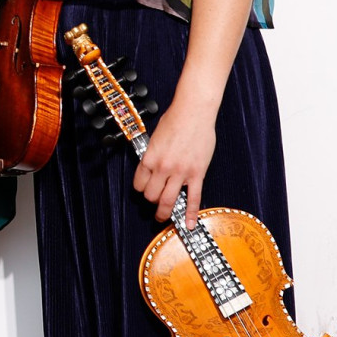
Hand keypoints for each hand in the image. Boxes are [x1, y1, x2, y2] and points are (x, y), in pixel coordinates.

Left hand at [134, 99, 217, 220]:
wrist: (194, 112)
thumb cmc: (174, 120)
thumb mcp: (155, 138)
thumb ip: (153, 154)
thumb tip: (152, 166)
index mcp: (149, 158)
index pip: (139, 183)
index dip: (140, 189)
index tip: (144, 190)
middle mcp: (163, 168)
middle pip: (151, 195)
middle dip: (151, 201)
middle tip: (153, 202)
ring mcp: (181, 173)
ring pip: (168, 200)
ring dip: (164, 212)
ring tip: (163, 218)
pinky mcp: (197, 174)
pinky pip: (193, 198)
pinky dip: (190, 213)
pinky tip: (189, 224)